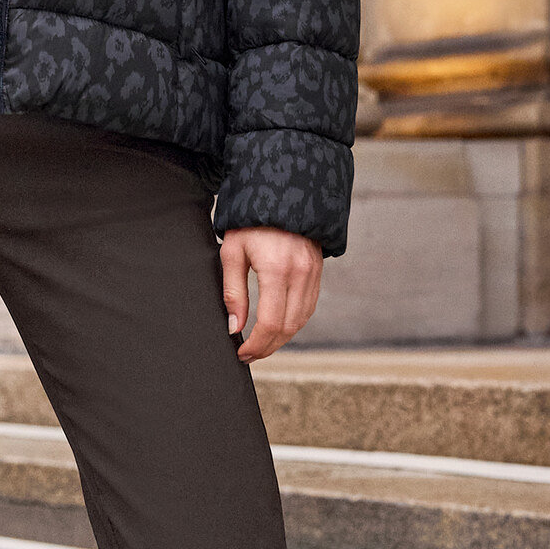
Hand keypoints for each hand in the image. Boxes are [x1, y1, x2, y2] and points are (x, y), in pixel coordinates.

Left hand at [219, 227, 321, 363]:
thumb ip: (233, 292)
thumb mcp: (232, 252)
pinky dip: (293, 323)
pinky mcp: (317, 272)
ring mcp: (313, 273)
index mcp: (276, 269)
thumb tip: (235, 327)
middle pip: (287, 328)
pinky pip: (308, 307)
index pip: (269, 322)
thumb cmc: (251, 221)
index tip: (242, 353)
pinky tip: (277, 327)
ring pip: (301, 321)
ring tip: (261, 345)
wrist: (283, 193)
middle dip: (267, 347)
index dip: (256, 345)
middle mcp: (300, 274)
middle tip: (249, 354)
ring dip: (281, 339)